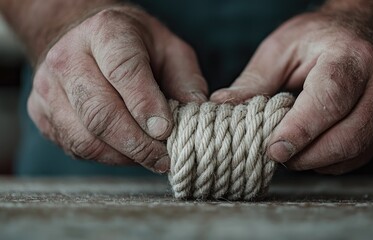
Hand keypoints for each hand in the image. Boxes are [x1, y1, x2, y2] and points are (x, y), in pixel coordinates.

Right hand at [28, 5, 207, 171]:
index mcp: (106, 32)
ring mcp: (49, 87)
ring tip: (150, 158)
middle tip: (164, 158)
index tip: (166, 131)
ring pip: (85, 137)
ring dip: (123, 156)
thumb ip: (187, 81)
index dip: (146, 106)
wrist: (85, 41)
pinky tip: (127, 152)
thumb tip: (199, 115)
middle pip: (100, 112)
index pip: (124, 71)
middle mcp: (68, 57)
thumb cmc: (135, 47)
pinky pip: (76, 147)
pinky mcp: (42, 113)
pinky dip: (107, 157)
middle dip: (138, 144)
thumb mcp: (170, 50)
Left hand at [211, 12, 372, 173]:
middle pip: (346, 136)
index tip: (273, 149)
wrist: (363, 34)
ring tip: (290, 148)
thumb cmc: (318, 39)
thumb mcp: (280, 50)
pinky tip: (311, 148)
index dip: (300, 130)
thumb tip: (223, 106)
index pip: (329, 99)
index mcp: (350, 58)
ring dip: (314, 161)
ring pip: (353, 152)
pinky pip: (357, 158)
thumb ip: (254, 81)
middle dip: (304, 155)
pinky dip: (328, 162)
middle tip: (274, 153)